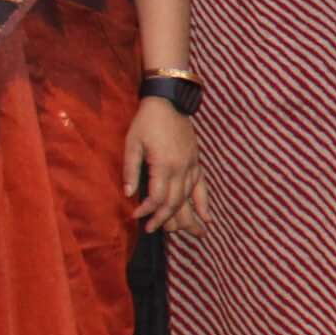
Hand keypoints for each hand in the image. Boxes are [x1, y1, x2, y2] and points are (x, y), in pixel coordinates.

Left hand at [125, 100, 206, 234]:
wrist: (169, 101)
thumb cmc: (147, 121)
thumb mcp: (132, 143)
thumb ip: (130, 170)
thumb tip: (129, 194)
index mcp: (164, 164)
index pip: (158, 197)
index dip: (147, 210)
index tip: (136, 216)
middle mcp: (182, 168)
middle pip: (175, 202)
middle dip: (164, 219)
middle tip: (152, 230)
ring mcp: (191, 165)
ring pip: (189, 197)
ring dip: (185, 216)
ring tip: (183, 233)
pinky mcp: (196, 161)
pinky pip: (202, 186)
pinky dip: (204, 203)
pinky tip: (206, 217)